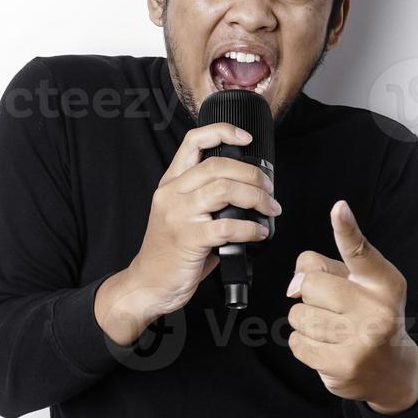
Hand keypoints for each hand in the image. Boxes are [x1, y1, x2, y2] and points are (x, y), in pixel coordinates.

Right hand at [96, 123, 279, 343]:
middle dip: (252, 174)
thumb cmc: (170, 253)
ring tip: (269, 209)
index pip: (193, 142)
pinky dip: (250, 228)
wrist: (147, 284)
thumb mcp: (181, 215)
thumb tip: (247, 192)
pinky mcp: (187, 239)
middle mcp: (172, 194)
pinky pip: (227, 226)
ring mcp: (178, 216)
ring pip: (224, 190)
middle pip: (217, 165)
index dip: (222, 132)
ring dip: (256, 197)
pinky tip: (258, 233)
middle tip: (269, 189)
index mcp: (171, 183)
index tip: (246, 137)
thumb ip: (205, 199)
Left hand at [286, 199, 417, 413]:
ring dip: (306, 320)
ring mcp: (360, 339)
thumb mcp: (362, 286)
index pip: (360, 251)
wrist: (392, 371)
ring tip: (331, 329)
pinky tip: (325, 346)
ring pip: (299, 314)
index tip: (339, 208)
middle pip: (311, 282)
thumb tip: (294, 284)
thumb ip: (327, 269)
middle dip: (311, 293)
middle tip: (332, 307)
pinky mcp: (341, 365)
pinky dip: (303, 342)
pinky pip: (296, 341)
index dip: (346, 228)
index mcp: (384, 283)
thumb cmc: (370, 317)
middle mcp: (376, 309)